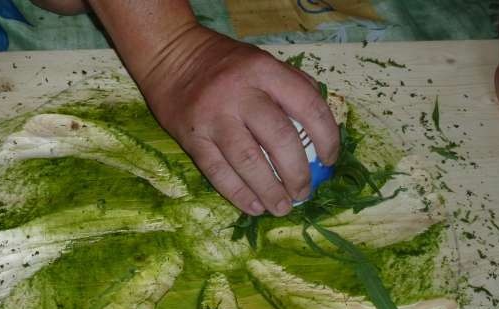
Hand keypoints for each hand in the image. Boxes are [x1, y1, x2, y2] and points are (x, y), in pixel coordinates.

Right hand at [37, 0, 339, 215]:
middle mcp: (240, 93)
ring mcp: (213, 116)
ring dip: (270, 191)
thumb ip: (292, 84)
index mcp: (264, 71)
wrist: (169, 55)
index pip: (308, 106)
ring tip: (282, 208)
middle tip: (304, 193)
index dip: (327, 137)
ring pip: (248, 161)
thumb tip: (320, 124)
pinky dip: (238, 194)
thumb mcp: (261, 60)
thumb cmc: (223, 62)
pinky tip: (254, 207)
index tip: (329, 159)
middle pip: (279, 139)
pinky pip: (218, 172)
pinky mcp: (191, 136)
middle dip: (297, 174)